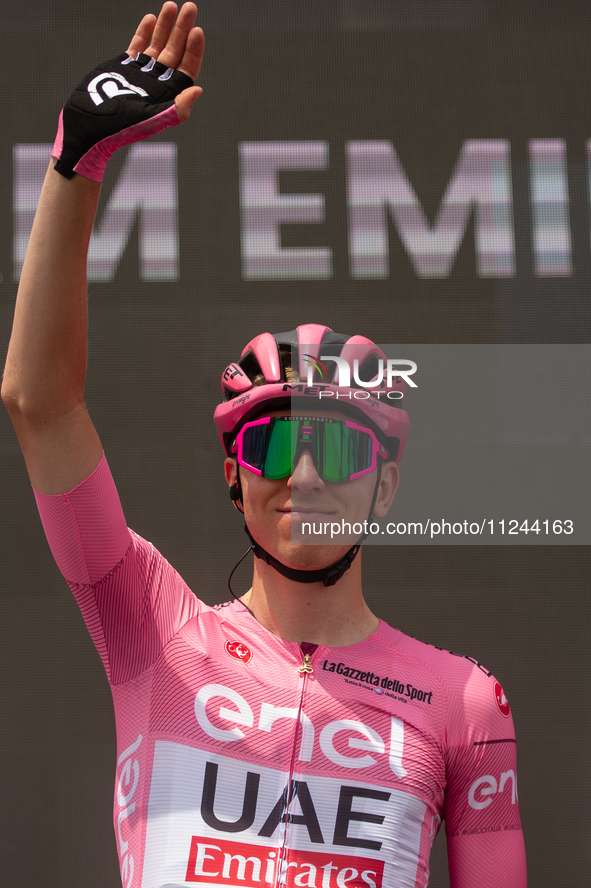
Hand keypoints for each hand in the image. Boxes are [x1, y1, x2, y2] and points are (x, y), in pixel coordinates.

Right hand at [127, 2, 203, 121]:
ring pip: (158, 44)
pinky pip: (139, 46)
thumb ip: (176, 108)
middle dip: (182, 29)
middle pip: (175, 51)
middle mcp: (158, 82)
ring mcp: (142, 72)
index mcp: (168, 95)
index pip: (187, 68)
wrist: (88, 123)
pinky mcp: (125, 66)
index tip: (196, 30)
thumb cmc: (119, 128)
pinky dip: (144, 32)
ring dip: (165, 25)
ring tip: (171, 6)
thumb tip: (197, 90)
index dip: (193, 50)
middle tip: (190, 7)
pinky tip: (151, 18)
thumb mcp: (150, 119)